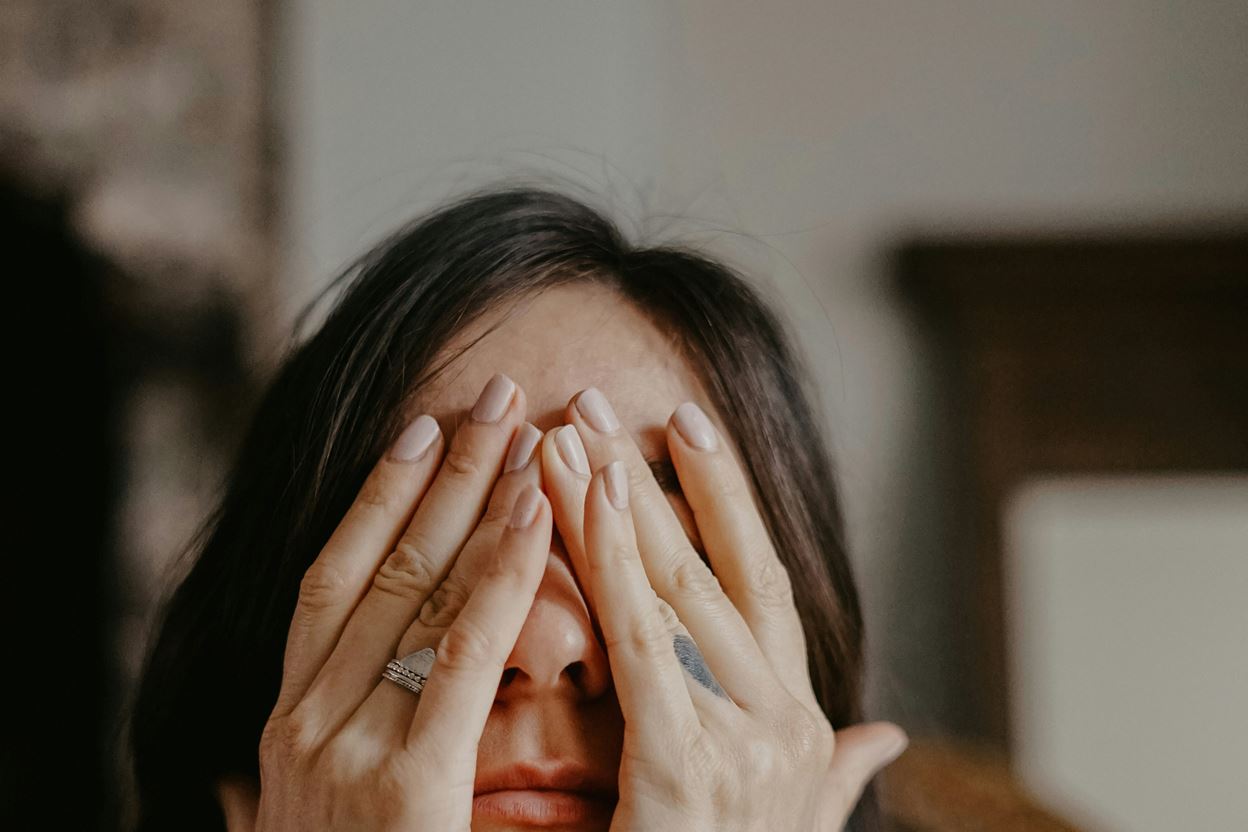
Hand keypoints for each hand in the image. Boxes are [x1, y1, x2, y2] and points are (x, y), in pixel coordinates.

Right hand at [248, 374, 552, 830]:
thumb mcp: (332, 811)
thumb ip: (346, 749)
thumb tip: (342, 706)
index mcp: (291, 724)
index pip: (337, 580)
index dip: (380, 497)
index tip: (423, 429)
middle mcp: (302, 722)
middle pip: (380, 565)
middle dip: (440, 470)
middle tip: (490, 390)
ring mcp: (340, 751)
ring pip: (416, 590)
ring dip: (475, 496)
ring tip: (526, 421)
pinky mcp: (398, 789)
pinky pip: (460, 656)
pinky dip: (499, 574)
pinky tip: (539, 510)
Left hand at [541, 387, 907, 830]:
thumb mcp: (796, 822)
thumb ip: (838, 773)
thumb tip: (888, 733)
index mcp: (798, 719)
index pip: (760, 583)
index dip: (726, 499)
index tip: (687, 426)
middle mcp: (785, 718)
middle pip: (711, 569)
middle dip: (654, 480)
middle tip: (601, 398)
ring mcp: (747, 740)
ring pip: (674, 589)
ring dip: (620, 500)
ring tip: (571, 425)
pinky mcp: (691, 769)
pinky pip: (641, 646)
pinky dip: (610, 565)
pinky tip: (574, 497)